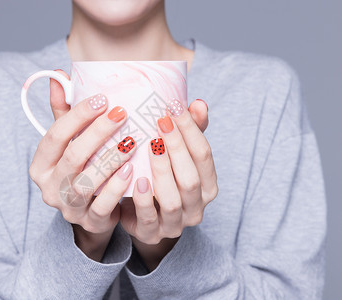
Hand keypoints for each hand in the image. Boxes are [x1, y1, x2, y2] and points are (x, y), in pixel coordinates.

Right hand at [29, 70, 136, 260]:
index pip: (54, 136)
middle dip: (97, 133)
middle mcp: (50, 187)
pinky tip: (133, 169)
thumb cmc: (82, 168)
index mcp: (41, 165)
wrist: (92, 211)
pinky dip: (117, 187)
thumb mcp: (69, 141)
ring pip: (86, 182)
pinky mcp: (89, 222)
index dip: (77, 116)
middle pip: (72, 157)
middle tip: (122, 113)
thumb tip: (60, 74)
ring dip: (110, 159)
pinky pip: (103, 206)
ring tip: (132, 140)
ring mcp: (68, 207)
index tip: (103, 99)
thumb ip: (64, 112)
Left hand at [120, 99, 217, 270]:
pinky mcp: (151, 233)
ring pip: (173, 200)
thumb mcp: (176, 155)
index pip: (204, 155)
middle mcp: (196, 208)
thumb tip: (199, 104)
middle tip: (160, 121)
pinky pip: (148, 218)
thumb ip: (189, 132)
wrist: (139, 214)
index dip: (191, 130)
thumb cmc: (160, 177)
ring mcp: (175, 224)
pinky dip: (143, 199)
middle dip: (177, 147)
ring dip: (162, 171)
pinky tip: (137, 178)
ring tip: (151, 145)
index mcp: (207, 186)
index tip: (174, 106)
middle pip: (191, 178)